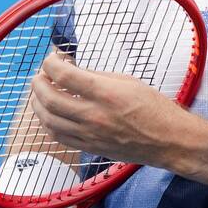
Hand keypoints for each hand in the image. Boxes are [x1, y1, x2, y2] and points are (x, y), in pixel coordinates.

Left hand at [27, 49, 183, 167]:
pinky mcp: (90, 148)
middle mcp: (94, 115)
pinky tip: (50, 114)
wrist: (170, 140)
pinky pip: (58, 136)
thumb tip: (72, 69)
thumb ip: (96, 76)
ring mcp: (90, 134)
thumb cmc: (155, 108)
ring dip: (38, 103)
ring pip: (48, 120)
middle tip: (42, 75)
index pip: (64, 75)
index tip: (52, 59)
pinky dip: (48, 123)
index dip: (51, 63)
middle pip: (49, 98)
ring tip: (41, 93)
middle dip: (38, 83)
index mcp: (106, 93)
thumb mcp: (128, 82)